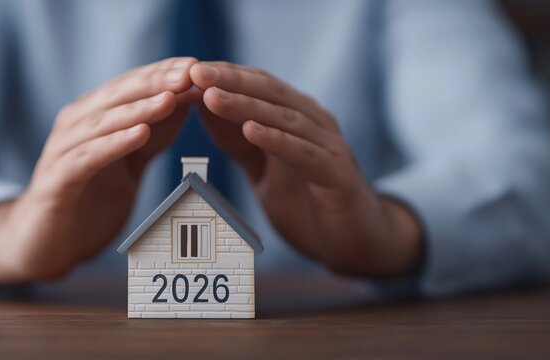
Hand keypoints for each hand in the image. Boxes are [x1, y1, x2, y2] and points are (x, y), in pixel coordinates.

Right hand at [0, 57, 200, 282]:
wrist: (43, 243)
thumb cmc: (88, 200)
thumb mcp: (128, 164)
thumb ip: (151, 135)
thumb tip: (184, 102)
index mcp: (92, 118)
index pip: (130, 86)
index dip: (162, 74)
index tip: (195, 66)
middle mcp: (74, 126)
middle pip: (117, 95)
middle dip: (154, 82)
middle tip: (188, 73)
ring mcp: (62, 152)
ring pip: (102, 122)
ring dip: (137, 109)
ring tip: (168, 99)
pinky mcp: (56, 182)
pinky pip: (87, 158)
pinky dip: (113, 144)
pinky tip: (139, 134)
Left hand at [190, 61, 422, 276]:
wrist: (357, 242)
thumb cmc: (308, 202)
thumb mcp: (264, 171)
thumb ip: (239, 143)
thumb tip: (205, 108)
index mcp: (297, 118)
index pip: (260, 86)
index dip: (227, 76)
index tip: (192, 69)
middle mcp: (316, 125)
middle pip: (271, 93)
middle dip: (232, 81)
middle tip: (197, 73)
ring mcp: (330, 148)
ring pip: (285, 119)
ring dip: (247, 106)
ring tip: (214, 97)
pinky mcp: (338, 176)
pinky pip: (305, 154)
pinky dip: (278, 141)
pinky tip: (252, 131)